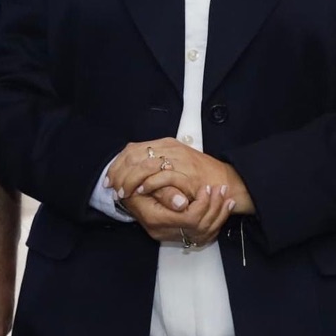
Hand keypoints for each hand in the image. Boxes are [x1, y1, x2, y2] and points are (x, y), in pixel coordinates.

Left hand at [108, 139, 251, 216]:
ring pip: (144, 164)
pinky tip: (141, 191)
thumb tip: (129, 174)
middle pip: (134, 155)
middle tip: (112, 188)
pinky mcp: (186, 172)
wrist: (226, 181)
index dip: (117, 165)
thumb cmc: (200, 176)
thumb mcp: (173, 166)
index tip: (109, 179)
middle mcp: (169, 147)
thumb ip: (153, 167)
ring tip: (124, 192)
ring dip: (130, 179)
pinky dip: (148, 184)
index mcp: (164, 144)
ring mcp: (178, 158)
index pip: (131, 149)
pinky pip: (161, 175)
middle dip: (119, 173)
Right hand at [123, 180, 233, 246]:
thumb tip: (182, 203)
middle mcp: (165, 232)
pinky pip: (206, 234)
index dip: (202, 204)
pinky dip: (218, 219)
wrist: (128, 193)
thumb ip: (164, 192)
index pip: (189, 219)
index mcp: (156, 219)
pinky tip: (225, 207)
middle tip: (220, 188)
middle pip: (201, 226)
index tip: (206, 187)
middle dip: (215, 206)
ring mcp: (173, 236)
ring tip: (225, 196)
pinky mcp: (180, 235)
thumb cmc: (136, 185)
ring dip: (220, 212)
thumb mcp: (146, 184)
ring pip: (206, 232)